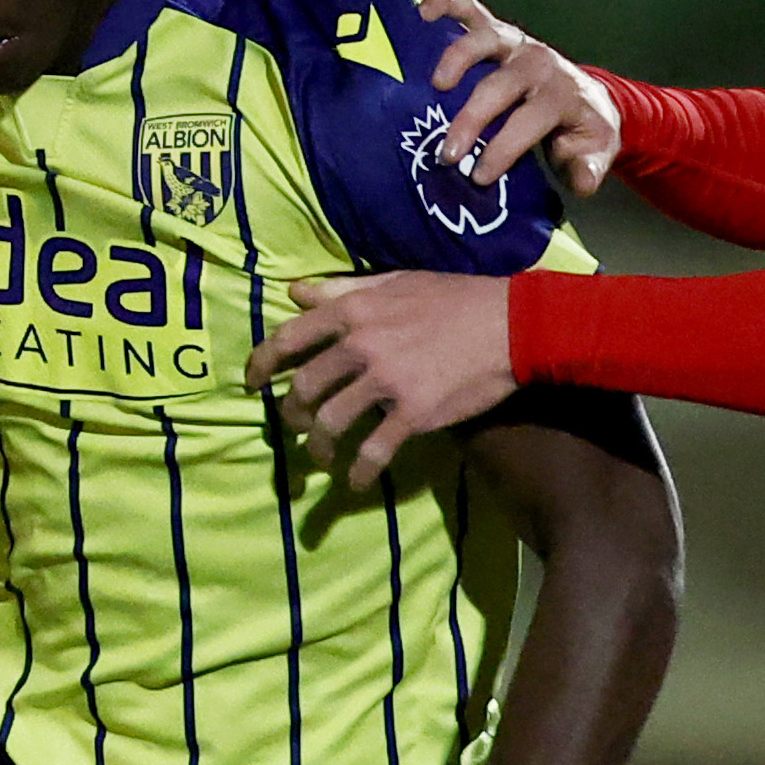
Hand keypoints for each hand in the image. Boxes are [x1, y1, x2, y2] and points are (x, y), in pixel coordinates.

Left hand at [251, 272, 516, 491]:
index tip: (252, 382)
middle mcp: (362, 345)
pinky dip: (359, 473)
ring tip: (321, 457)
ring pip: (330, 422)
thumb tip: (296, 292)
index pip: (289, 338)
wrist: (511, 324)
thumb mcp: (395, 282)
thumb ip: (343, 289)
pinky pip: (372, 451)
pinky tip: (357, 482)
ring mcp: (386, 381)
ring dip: (318, 446)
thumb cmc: (454, 299)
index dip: (262, 363)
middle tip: (296, 426)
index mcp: (354, 311)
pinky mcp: (413, 413)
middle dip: (291, 413)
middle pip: (304, 388)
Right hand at [418, 0, 621, 199]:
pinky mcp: (500, 32)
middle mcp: (539, 64)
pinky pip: (472, 11)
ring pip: (486, 39)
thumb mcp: (595, 153)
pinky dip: (448, 5)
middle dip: (472, 119)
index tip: (479, 176)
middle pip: (500, 85)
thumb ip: (588, 168)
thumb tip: (582, 181)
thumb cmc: (582, 131)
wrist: (588, 98)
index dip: (504, 149)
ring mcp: (517, 44)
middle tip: (447, 153)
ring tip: (436, 85)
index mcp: (562, 95)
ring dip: (458, 57)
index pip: (530, 120)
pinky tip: (424, 13)